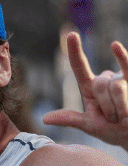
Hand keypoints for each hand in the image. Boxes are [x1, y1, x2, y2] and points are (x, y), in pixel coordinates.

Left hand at [43, 32, 127, 146]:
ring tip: (126, 117)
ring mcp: (122, 79)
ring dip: (121, 107)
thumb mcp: (91, 126)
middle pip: (100, 84)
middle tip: (114, 119)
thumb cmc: (113, 131)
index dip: (75, 51)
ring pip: (116, 86)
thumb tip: (45, 119)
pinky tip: (114, 46)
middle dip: (107, 106)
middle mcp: (105, 80)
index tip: (71, 34)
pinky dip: (123, 57)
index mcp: (90, 89)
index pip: (80, 66)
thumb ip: (71, 119)